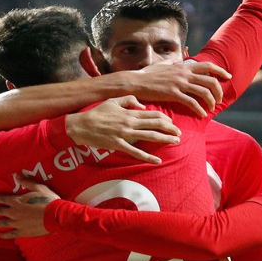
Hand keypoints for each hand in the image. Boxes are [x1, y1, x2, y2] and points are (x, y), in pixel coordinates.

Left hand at [0, 180, 59, 238]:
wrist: (57, 216)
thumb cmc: (49, 200)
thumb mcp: (39, 187)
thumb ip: (27, 182)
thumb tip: (17, 175)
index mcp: (17, 201)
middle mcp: (14, 212)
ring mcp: (17, 223)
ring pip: (0, 223)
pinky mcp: (23, 232)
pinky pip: (10, 234)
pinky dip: (4, 235)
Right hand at [65, 96, 180, 163]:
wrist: (81, 125)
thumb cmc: (97, 113)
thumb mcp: (113, 101)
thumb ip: (129, 100)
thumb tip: (142, 105)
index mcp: (130, 112)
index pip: (153, 114)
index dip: (165, 118)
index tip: (172, 123)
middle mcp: (130, 123)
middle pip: (155, 125)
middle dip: (170, 129)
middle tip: (180, 133)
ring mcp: (125, 135)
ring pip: (150, 137)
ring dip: (164, 139)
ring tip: (175, 142)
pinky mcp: (118, 145)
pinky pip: (136, 152)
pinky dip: (148, 157)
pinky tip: (157, 160)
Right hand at [129, 61, 230, 117]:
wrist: (136, 82)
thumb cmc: (147, 75)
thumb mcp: (163, 66)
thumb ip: (173, 65)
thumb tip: (177, 62)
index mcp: (183, 67)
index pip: (207, 66)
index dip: (220, 71)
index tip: (228, 77)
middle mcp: (184, 74)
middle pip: (210, 81)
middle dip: (218, 92)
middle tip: (219, 100)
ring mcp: (179, 84)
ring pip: (204, 92)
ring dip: (211, 102)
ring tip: (211, 109)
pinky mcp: (173, 94)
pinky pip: (192, 102)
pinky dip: (200, 109)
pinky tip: (202, 115)